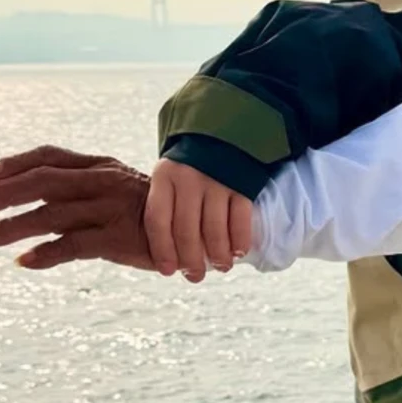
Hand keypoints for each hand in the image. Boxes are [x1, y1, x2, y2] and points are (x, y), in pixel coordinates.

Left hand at [0, 146, 154, 269]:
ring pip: (51, 214)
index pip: (50, 156)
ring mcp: (111, 208)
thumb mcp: (115, 191)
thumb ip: (79, 191)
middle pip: (44, 181)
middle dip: (4, 193)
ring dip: (13, 226)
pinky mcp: (118, 237)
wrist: (195, 231)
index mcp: (101, 166)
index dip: (15, 164)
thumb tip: (31, 200)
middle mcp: (103, 181)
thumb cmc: (148, 213)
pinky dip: (44, 254)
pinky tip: (22, 261)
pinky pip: (72, 245)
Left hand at [146, 158, 255, 281]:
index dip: (162, 250)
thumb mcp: (171, 172)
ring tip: (220, 267)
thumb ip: (168, 204)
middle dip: (191, 260)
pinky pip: (241, 219)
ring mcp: (218, 180)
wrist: (225, 126)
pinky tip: (238, 252)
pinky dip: (240, 240)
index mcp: (165, 177)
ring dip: (217, 255)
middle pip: (186, 231)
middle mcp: (189, 179)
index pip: (158, 221)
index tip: (168, 271)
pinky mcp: (243, 182)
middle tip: (195, 276)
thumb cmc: (193, 161)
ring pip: (214, 230)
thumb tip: (170, 252)